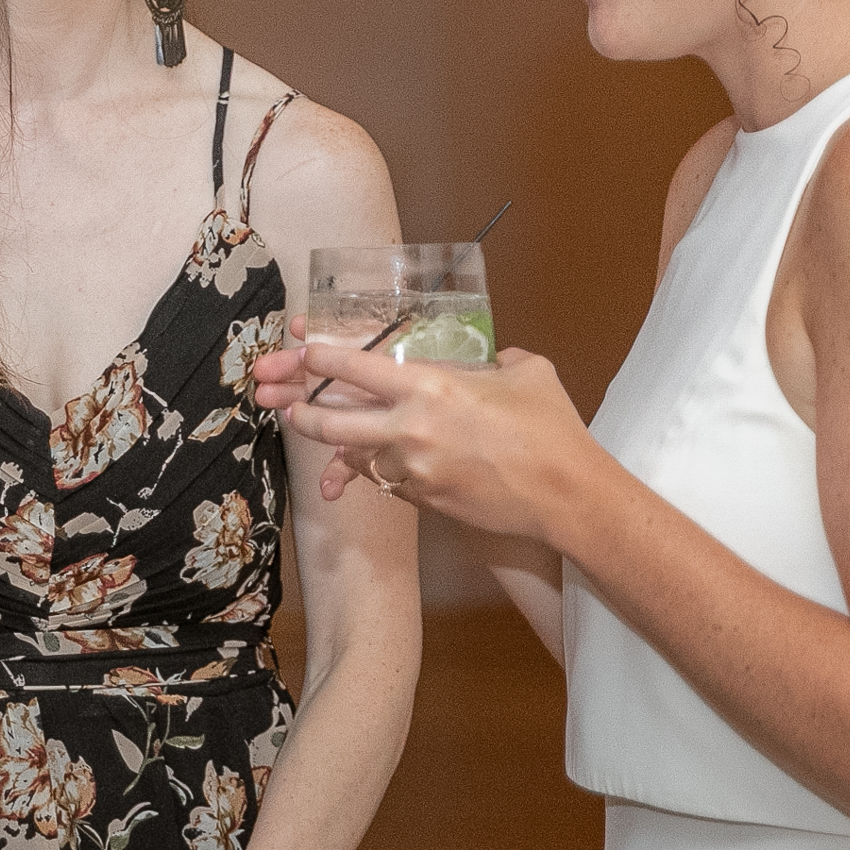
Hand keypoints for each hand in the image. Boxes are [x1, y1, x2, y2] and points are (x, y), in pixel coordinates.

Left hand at [250, 322, 597, 541]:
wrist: (568, 496)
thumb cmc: (551, 429)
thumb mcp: (524, 371)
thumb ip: (493, 358)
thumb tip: (486, 357)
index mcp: (431, 387)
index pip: (354, 367)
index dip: (319, 357)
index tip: (301, 350)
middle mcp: (412, 428)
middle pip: (331, 421)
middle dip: (299, 411)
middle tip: (281, 403)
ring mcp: (414, 469)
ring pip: (353, 456)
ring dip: (331, 445)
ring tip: (312, 432)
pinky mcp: (424, 499)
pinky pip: (383, 481)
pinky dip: (370, 470)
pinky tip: (360, 465)